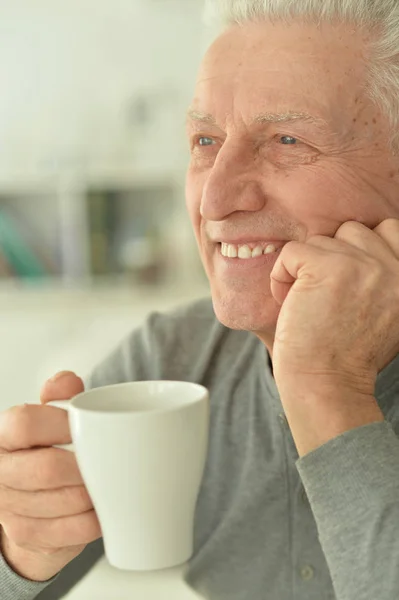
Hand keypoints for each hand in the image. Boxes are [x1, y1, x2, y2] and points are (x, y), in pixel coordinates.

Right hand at [0, 372, 101, 581]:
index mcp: (3, 436)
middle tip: (108, 461)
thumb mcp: (50, 416)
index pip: (23, 425)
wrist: (30, 497)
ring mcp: (10, 507)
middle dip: (84, 466)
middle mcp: (0, 471)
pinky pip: (70, 530)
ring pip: (62, 502)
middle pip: (46, 469)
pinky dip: (94, 519)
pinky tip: (102, 507)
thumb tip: (68, 382)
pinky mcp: (28, 535)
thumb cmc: (46, 448)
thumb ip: (60, 395)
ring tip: (109, 481)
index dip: (60, 424)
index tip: (85, 427)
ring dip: (93, 492)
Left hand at [270, 218, 398, 395]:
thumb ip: (385, 278)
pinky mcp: (328, 268)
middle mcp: (394, 269)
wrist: (328, 386)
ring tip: (307, 303)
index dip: (358, 249)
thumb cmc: (348, 356)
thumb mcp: (388, 313)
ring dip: (305, 268)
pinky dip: (281, 275)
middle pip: (352, 230)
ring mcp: (363, 266)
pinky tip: (288, 302)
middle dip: (331, 256)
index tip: (341, 281)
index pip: (387, 229)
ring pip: (321, 240)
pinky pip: (293, 251)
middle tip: (323, 294)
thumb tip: (361, 250)